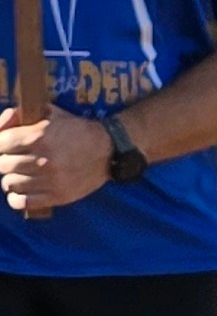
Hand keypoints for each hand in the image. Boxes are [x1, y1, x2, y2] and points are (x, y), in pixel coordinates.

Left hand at [0, 104, 116, 216]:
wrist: (107, 149)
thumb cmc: (75, 130)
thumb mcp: (50, 113)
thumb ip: (20, 115)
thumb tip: (1, 125)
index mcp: (38, 135)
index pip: (0, 143)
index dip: (0, 144)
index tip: (4, 146)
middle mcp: (42, 158)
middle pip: (2, 164)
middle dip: (4, 161)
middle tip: (12, 160)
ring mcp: (49, 180)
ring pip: (10, 183)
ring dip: (10, 179)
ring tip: (18, 175)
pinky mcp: (57, 196)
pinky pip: (22, 202)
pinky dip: (16, 198)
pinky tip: (21, 191)